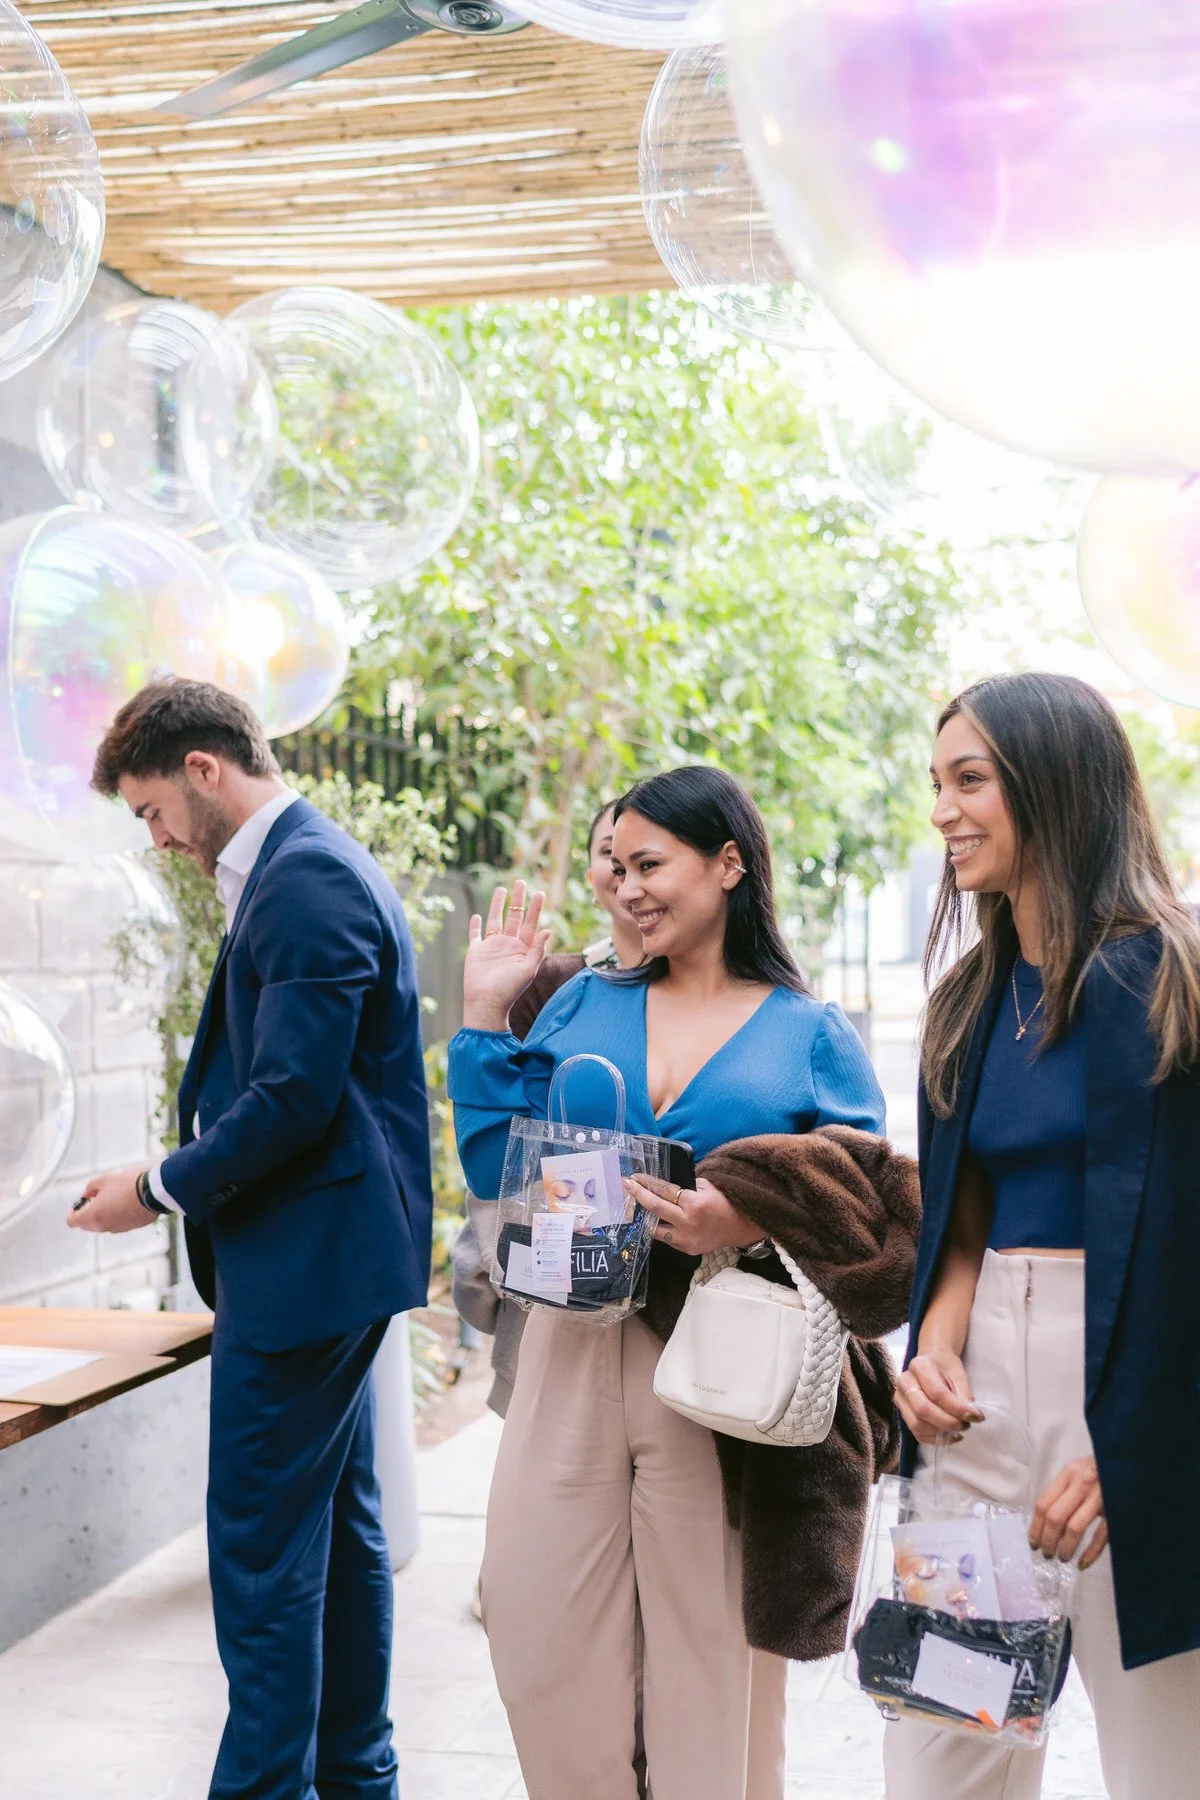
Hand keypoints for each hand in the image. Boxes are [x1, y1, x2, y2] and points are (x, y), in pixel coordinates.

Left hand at [67, 1167, 154, 1234]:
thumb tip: (87, 1195)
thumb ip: (90, 1189)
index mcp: (92, 1215)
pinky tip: (125, 1204)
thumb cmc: (127, 1184)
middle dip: (87, 1214)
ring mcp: (117, 1229)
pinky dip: (116, 1217)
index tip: (79, 1204)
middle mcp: (102, 1226)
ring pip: (102, 1225)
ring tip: (112, 1199)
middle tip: (96, 1199)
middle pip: (86, 1225)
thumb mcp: (104, 1179)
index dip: (73, 1212)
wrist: (153, 1192)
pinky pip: (116, 1224)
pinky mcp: (130, 1228)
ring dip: (102, 1216)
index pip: (72, 1221)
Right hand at [463, 882, 551, 1030]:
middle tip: (521, 881)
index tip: (539, 893)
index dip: (535, 908)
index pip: (531, 923)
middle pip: (514, 916)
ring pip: (495, 920)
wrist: (486, 1003)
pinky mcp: (476, 952)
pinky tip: (477, 915)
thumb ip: (537, 950)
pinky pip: (476, 935)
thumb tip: (548, 930)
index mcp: (522, 949)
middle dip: (518, 899)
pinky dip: (475, 925)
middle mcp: (508, 945)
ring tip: (501, 889)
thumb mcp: (528, 970)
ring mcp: (491, 947)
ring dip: (498, 905)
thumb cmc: (509, 990)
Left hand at [624, 1173, 762, 1256]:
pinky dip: (662, 1229)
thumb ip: (686, 1185)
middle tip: (626, 1186)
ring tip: (635, 1208)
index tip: (634, 1178)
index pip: (664, 1191)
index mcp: (694, 1204)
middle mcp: (688, 1223)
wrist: (742, 1226)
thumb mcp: (707, 1186)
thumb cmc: (726, 1201)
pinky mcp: (688, 1250)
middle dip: (638, 1196)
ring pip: (656, 1230)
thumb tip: (663, 1184)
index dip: (647, 1183)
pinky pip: (668, 1239)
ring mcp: (687, 1239)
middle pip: (655, 1209)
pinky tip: (655, 1221)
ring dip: (645, 1218)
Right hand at [895, 1346, 983, 1443]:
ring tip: (959, 1429)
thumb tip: (971, 1416)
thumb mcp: (959, 1373)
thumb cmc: (946, 1367)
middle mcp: (904, 1382)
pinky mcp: (903, 1413)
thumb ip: (964, 1394)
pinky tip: (950, 1435)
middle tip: (965, 1425)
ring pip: (917, 1424)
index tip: (976, 1416)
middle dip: (947, 1422)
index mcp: (919, 1366)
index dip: (957, 1408)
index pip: (937, 1393)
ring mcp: (900, 1399)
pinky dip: (935, 1439)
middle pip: (922, 1410)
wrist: (932, 1362)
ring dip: (941, 1433)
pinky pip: (917, 1433)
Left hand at [1030, 1455, 1107, 1568]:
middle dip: (1048, 1541)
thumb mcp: (1078, 1472)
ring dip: (1065, 1548)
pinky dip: (1090, 1552)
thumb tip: (1043, 1523)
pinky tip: (1082, 1563)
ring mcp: (1101, 1497)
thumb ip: (1062, 1491)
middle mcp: (1082, 1484)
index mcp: (1069, 1473)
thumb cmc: (1100, 1468)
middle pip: (1056, 1518)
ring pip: (1075, 1528)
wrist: (1131, 1462)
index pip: (1043, 1504)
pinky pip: (1101, 1536)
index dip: (1035, 1528)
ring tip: (1062, 1558)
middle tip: (1047, 1554)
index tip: (1033, 1543)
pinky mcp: (1117, 1511)